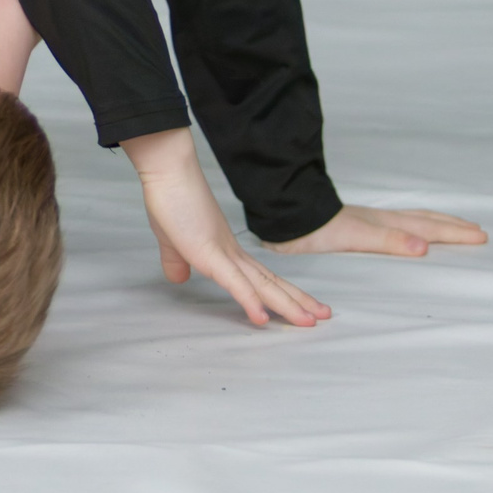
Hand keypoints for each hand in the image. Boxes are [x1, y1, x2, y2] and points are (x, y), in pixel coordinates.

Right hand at [123, 129, 329, 327]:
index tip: (302, 306)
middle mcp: (233, 253)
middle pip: (271, 282)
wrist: (169, 171)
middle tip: (323, 316)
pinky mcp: (211, 254)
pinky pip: (235, 283)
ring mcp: (225, 253)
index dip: (282, 293)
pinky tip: (262, 319)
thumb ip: (177, 261)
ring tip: (308, 321)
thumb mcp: (172, 240)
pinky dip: (249, 301)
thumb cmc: (170, 200)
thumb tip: (179, 277)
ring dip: (286, 305)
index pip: (261, 277)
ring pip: (262, 285)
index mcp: (226, 251)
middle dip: (298, 301)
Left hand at [261, 203, 487, 257]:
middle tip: (479, 231)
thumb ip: (388, 240)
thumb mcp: (356, 237)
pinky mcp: (357, 228)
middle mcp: (381, 220)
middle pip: (425, 220)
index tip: (482, 236)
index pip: (429, 227)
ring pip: (412, 220)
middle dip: (453, 226)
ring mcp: (370, 222)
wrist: (287, 218)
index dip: (455, 233)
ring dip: (436, 224)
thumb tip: (425, 246)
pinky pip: (397, 226)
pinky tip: (408, 235)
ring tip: (453, 227)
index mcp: (385, 223)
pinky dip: (413, 228)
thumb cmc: (316, 230)